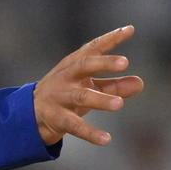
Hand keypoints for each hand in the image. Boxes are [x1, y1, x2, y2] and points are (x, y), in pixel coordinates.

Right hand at [33, 25, 143, 146]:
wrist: (30, 113)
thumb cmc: (66, 93)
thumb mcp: (89, 86)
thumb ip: (114, 84)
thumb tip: (140, 83)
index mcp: (74, 64)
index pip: (94, 48)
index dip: (111, 39)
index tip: (129, 30)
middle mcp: (67, 76)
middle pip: (84, 65)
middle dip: (103, 63)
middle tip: (124, 63)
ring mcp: (60, 96)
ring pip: (81, 96)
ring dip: (100, 99)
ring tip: (119, 104)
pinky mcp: (57, 118)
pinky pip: (74, 125)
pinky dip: (90, 133)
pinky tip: (106, 139)